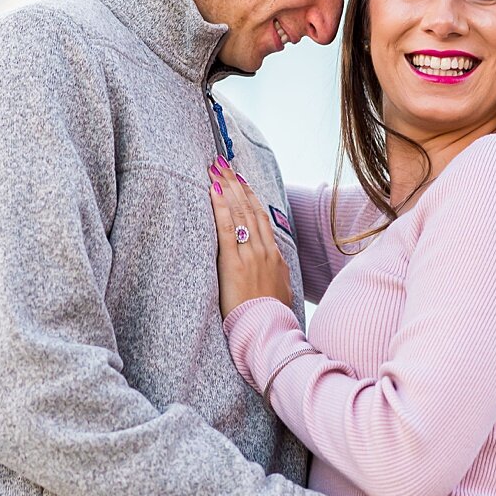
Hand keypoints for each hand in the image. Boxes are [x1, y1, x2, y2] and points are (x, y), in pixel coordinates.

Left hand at [209, 157, 292, 317]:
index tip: (242, 181)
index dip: (250, 197)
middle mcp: (264, 250)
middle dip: (236, 184)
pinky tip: (214, 190)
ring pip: (239, 212)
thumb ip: (276, 276)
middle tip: (224, 163)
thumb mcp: (281, 292)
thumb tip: (274, 270)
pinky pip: (227, 228)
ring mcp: (250, 254)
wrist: (269, 332)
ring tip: (216, 168)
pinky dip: (221, 206)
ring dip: (228, 187)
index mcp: (275, 257)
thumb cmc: (273, 319)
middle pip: (249, 208)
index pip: (262, 219)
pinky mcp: (234, 262)